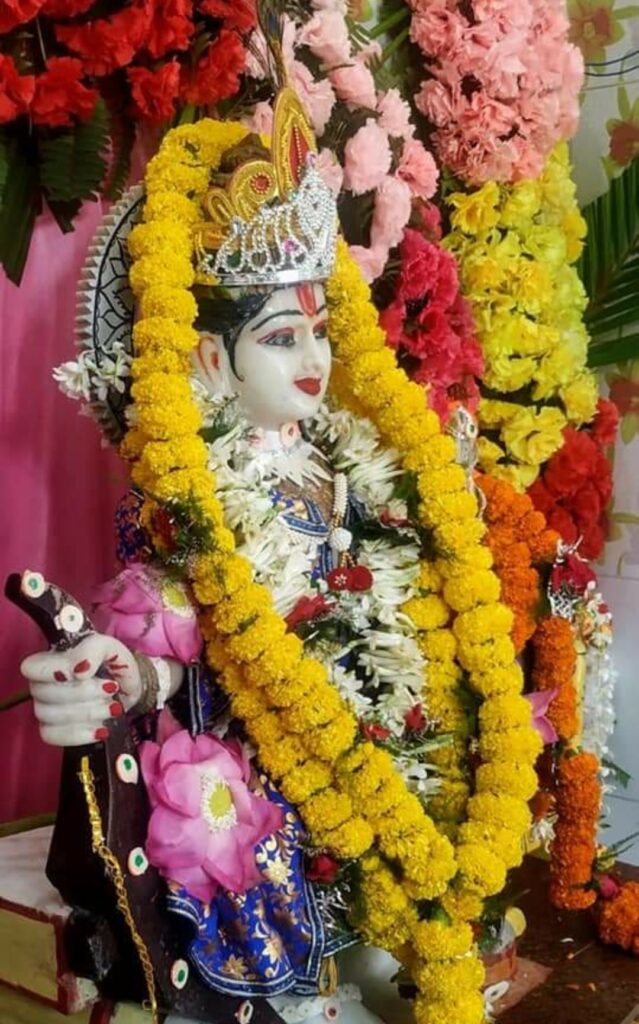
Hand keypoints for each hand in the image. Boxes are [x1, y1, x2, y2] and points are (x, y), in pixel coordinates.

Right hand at [20, 633, 141, 746]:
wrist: (127, 691)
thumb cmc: (113, 666)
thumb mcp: (110, 648)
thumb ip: (93, 649)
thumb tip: (79, 669)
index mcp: (51, 659)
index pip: (31, 667)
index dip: (53, 672)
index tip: (83, 674)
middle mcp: (42, 684)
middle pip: (43, 693)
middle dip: (83, 693)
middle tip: (111, 689)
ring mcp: (45, 709)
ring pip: (49, 715)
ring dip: (87, 713)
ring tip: (113, 708)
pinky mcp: (52, 730)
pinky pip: (52, 736)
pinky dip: (79, 734)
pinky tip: (101, 729)